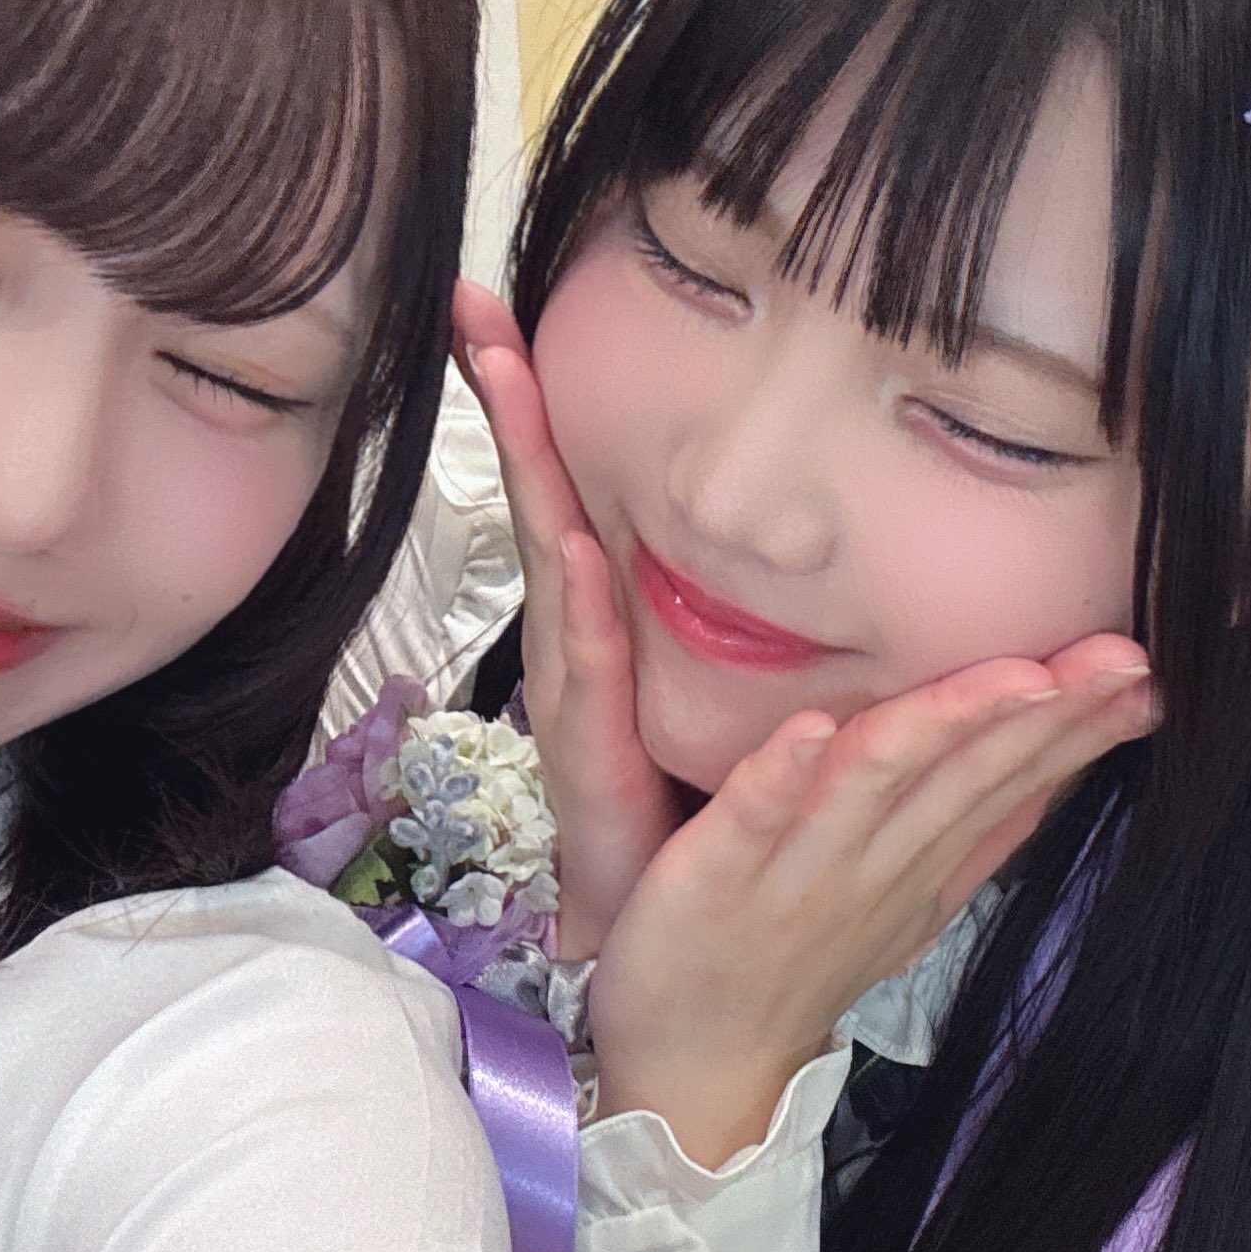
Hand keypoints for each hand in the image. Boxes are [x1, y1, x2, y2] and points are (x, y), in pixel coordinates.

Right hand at [450, 277, 681, 955]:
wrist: (660, 944)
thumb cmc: (681, 813)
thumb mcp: (708, 686)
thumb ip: (720, 615)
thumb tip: (773, 527)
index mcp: (603, 626)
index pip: (570, 491)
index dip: (542, 404)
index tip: (502, 308)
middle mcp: (577, 648)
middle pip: (541, 502)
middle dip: (510, 407)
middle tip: (477, 309)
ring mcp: (575, 699)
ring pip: (551, 563)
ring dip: (528, 473)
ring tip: (507, 376)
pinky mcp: (591, 759)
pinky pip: (587, 676)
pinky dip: (578, 613)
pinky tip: (576, 552)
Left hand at [588, 640, 1159, 1168]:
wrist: (700, 1072)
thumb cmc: (792, 967)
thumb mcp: (909, 903)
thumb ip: (974, 830)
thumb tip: (1051, 765)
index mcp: (919, 863)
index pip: (1012, 781)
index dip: (1083, 729)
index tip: (1153, 674)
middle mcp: (872, 864)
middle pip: (970, 775)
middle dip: (1050, 714)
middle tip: (1125, 657)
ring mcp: (794, 875)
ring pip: (879, 784)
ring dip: (945, 726)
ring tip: (1017, 674)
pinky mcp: (711, 880)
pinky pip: (752, 820)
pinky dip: (782, 776)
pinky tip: (811, 726)